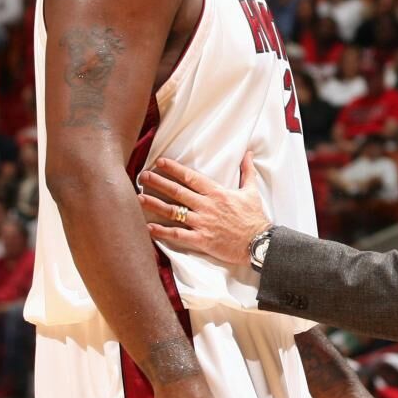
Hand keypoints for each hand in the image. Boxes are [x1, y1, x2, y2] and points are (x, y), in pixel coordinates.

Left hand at [137, 152, 270, 265]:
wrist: (258, 243)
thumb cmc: (254, 218)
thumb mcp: (251, 191)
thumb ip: (247, 172)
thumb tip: (248, 153)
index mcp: (217, 192)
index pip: (191, 177)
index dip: (174, 169)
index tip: (160, 162)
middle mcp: (207, 206)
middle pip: (177, 191)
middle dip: (158, 183)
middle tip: (142, 176)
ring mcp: (203, 223)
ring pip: (174, 212)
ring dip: (155, 204)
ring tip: (139, 198)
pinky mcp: (202, 240)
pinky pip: (178, 235)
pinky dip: (162, 231)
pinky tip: (149, 227)